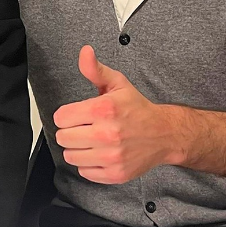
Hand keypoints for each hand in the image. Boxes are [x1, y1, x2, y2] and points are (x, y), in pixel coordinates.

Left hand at [52, 46, 177, 183]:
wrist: (165, 134)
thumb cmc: (137, 109)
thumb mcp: (117, 84)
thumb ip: (95, 69)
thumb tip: (85, 52)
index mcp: (104, 109)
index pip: (61, 117)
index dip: (67, 115)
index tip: (77, 115)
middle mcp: (107, 134)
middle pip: (63, 138)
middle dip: (70, 131)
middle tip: (84, 128)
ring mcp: (112, 156)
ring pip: (71, 156)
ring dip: (78, 149)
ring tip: (91, 141)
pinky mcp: (115, 174)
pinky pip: (85, 172)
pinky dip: (88, 164)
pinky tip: (100, 153)